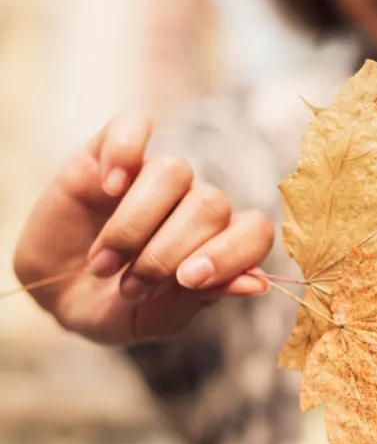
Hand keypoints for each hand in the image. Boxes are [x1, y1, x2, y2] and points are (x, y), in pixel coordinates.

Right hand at [13, 113, 273, 344]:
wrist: (52, 293)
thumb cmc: (114, 307)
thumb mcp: (156, 318)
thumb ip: (204, 297)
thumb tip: (257, 282)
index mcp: (219, 243)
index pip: (254, 231)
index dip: (230, 253)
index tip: (188, 279)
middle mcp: (195, 205)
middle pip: (211, 206)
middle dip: (166, 254)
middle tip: (130, 289)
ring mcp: (155, 176)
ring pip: (172, 172)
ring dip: (134, 225)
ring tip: (103, 264)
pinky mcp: (111, 152)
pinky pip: (132, 125)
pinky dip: (123, 152)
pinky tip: (106, 187)